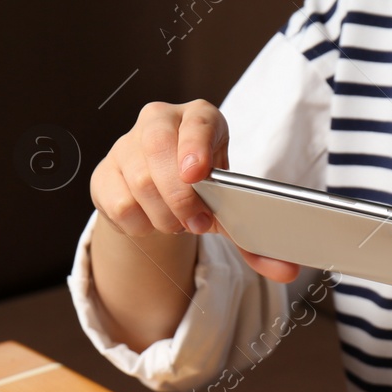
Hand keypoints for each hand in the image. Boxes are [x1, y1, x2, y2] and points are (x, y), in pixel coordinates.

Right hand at [89, 100, 298, 282]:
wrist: (159, 197)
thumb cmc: (200, 194)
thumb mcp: (229, 208)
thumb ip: (256, 239)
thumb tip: (287, 271)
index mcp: (199, 119)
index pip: (197, 120)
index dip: (197, 144)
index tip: (198, 173)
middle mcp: (159, 121)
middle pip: (158, 150)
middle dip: (180, 196)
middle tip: (196, 223)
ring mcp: (126, 145)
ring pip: (139, 182)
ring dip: (163, 216)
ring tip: (176, 223)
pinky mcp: (104, 173)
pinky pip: (119, 203)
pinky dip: (140, 225)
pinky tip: (151, 222)